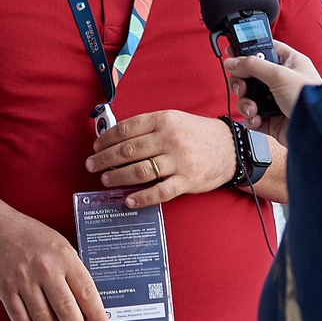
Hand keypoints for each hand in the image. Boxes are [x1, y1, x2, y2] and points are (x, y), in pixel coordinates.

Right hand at [0, 212, 109, 320]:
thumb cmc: (33, 239)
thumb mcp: (61, 247)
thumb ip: (73, 272)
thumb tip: (87, 305)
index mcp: (63, 257)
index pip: (85, 291)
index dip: (96, 313)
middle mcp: (44, 269)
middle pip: (65, 308)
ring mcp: (23, 280)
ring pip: (42, 316)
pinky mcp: (5, 289)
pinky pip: (20, 317)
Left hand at [87, 109, 236, 207]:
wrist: (229, 148)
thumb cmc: (197, 134)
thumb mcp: (174, 120)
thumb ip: (149, 127)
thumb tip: (117, 138)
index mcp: (164, 120)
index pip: (127, 129)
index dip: (107, 139)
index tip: (96, 146)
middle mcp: (170, 139)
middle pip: (128, 150)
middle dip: (105, 159)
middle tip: (91, 165)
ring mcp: (179, 161)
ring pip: (140, 171)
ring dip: (118, 177)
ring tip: (105, 180)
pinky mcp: (187, 180)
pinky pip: (160, 192)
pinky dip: (142, 198)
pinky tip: (128, 200)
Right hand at [224, 41, 321, 147]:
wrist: (315, 130)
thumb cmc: (309, 99)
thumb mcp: (279, 75)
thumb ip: (253, 65)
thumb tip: (232, 61)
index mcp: (289, 63)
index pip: (264, 50)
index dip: (247, 50)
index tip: (233, 52)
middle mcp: (281, 80)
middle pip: (250, 75)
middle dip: (241, 81)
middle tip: (242, 86)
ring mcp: (275, 100)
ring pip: (248, 96)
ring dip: (245, 102)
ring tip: (252, 107)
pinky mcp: (271, 119)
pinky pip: (252, 116)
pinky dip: (251, 118)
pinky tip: (257, 118)